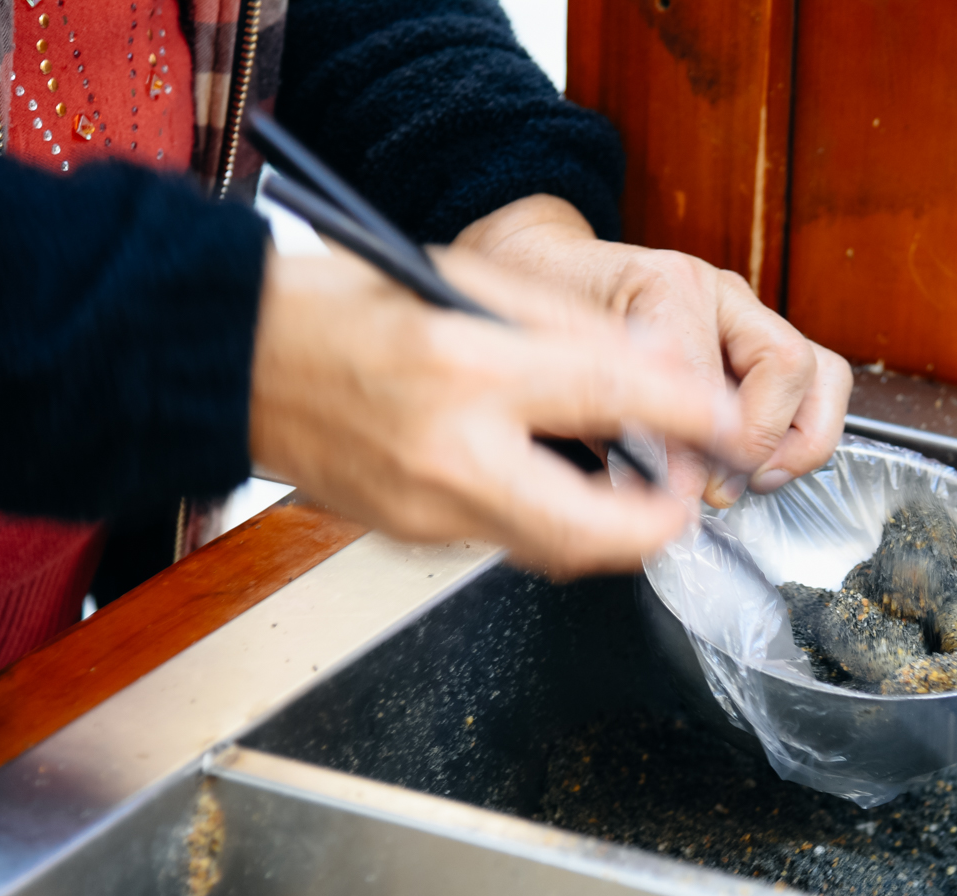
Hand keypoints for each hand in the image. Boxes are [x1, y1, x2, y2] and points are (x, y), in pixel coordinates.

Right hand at [248, 247, 735, 577]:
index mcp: (466, 365)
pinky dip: (550, 524)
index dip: (686, 415)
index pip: (610, 396)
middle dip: (659, 527)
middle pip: (592, 528)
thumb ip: (568, 330)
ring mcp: (426, 507)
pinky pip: (505, 540)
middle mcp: (449, 449)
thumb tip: (657, 370)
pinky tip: (561, 492)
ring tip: (640, 500)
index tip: (724, 421)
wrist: (232, 360)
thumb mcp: (466, 282)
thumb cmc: (342, 306)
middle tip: (690, 502)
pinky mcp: (412, 534)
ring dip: (610, 535)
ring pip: (554, 551)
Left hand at [455, 195, 850, 508]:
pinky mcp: (763, 342)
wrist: (551, 271)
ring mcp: (750, 315)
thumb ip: (612, 425)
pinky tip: (761, 463)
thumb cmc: (552, 313)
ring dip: (800, 439)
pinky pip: (817, 384)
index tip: (684, 496)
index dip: (698, 449)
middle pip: (788, 364)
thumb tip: (663, 493)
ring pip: (821, 372)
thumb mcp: (563, 368)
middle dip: (763, 438)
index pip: (707, 376)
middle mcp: (719, 293)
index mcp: (666, 285)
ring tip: (757, 477)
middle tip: (720, 486)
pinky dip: (802, 432)